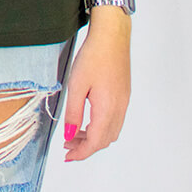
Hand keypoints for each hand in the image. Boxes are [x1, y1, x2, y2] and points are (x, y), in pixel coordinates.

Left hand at [63, 11, 130, 160]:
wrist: (112, 35)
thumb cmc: (95, 55)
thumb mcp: (77, 85)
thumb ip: (74, 113)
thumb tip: (70, 134)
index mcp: (108, 109)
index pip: (95, 142)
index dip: (81, 153)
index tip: (68, 156)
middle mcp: (119, 108)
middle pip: (105, 140)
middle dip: (86, 146)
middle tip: (68, 145)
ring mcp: (123, 101)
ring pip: (110, 131)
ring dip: (94, 137)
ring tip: (75, 132)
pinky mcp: (123, 94)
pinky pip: (114, 120)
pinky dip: (101, 126)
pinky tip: (88, 119)